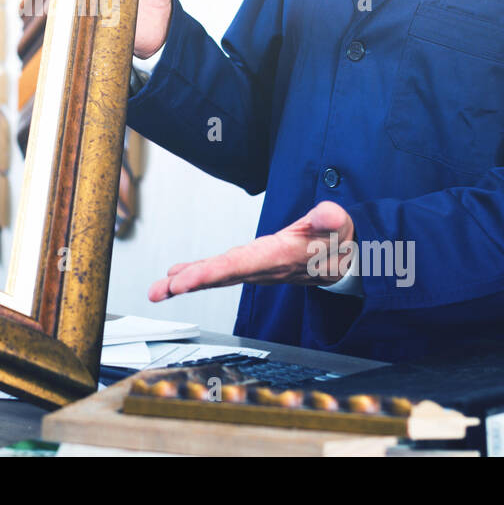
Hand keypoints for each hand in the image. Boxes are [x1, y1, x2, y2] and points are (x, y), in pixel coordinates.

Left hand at [148, 202, 354, 300]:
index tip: (183, 282)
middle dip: (188, 283)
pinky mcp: (252, 265)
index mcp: (279, 258)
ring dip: (186, 281)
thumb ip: (332, 220)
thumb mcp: (341, 226)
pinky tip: (176, 274)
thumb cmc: (338, 241)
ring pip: (217, 275)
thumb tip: (327, 214)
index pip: (239, 267)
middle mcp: (262, 268)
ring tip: (158, 288)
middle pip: (220, 276)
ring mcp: (255, 268)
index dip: (209, 274)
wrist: (345, 260)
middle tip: (158, 291)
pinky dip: (196, 273)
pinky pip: (220, 271)